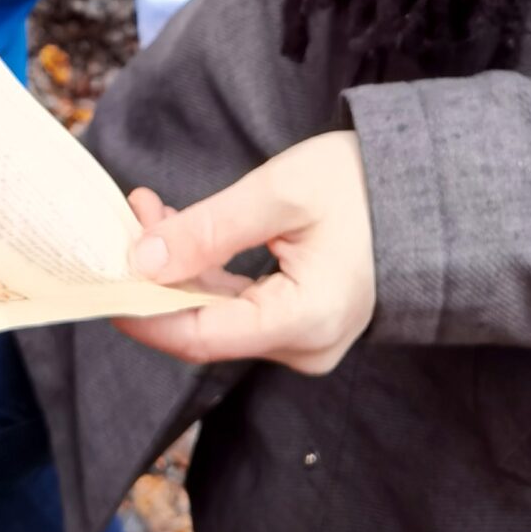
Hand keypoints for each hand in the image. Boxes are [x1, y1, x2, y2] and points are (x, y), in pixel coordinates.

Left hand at [115, 130, 374, 375]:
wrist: (427, 191)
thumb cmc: (364, 186)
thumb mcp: (281, 193)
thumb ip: (210, 229)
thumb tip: (143, 259)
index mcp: (307, 320)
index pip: (201, 336)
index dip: (143, 313)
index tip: (103, 279)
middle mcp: (305, 345)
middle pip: (204, 326)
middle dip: (157, 276)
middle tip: (129, 217)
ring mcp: (304, 339)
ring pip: (217, 315)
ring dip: (178, 267)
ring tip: (148, 210)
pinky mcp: (300, 323)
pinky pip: (239, 306)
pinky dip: (205, 271)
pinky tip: (178, 230)